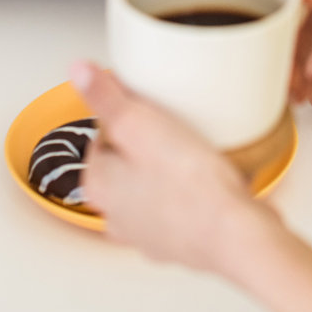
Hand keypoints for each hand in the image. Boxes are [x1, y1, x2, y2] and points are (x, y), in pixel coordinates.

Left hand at [72, 63, 269, 271]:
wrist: (234, 235)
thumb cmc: (189, 186)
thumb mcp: (140, 124)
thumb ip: (106, 97)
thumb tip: (77, 70)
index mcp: (98, 185)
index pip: (100, 135)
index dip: (126, 113)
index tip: (147, 103)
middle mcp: (116, 215)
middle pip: (125, 161)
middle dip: (145, 141)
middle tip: (172, 124)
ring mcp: (147, 233)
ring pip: (150, 185)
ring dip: (166, 168)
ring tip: (194, 148)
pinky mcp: (178, 241)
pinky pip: (177, 205)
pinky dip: (189, 192)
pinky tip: (209, 179)